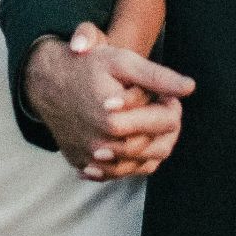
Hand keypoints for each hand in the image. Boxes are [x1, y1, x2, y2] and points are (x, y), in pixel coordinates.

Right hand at [24, 22, 194, 179]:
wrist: (46, 81)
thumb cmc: (87, 67)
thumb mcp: (122, 62)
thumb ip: (158, 76)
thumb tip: (189, 88)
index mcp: (115, 120)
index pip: (166, 122)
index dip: (173, 106)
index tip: (169, 96)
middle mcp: (102, 145)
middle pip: (157, 146)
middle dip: (167, 127)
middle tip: (163, 108)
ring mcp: (92, 158)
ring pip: (141, 164)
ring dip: (154, 146)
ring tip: (151, 124)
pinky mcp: (84, 164)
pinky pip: (119, 174)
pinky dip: (134, 162)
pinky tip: (136, 144)